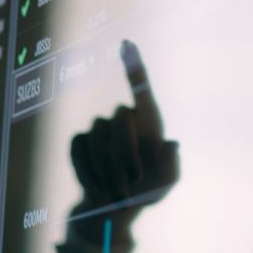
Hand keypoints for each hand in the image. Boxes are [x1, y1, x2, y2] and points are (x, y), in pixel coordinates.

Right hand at [68, 40, 179, 241]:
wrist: (114, 207)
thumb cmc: (146, 191)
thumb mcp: (166, 183)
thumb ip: (171, 166)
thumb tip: (173, 144)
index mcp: (148, 122)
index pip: (142, 89)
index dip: (134, 67)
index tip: (127, 44)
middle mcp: (123, 119)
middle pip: (121, 118)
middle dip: (126, 152)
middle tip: (134, 182)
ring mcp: (98, 129)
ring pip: (99, 139)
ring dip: (109, 171)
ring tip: (118, 194)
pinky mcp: (79, 142)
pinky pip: (80, 150)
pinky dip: (91, 173)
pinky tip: (98, 188)